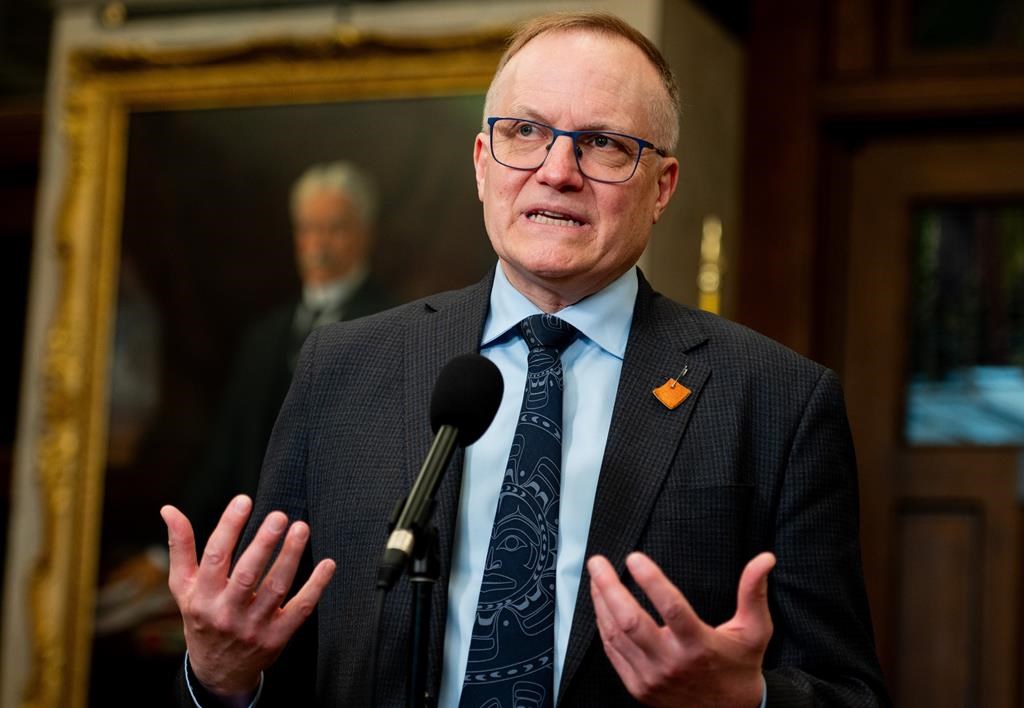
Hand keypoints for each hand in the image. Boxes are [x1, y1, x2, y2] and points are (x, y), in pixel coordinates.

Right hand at [161, 495, 335, 699]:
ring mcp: (254, 626)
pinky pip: (300, 608)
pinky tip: (327, 563)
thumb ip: (181, 547)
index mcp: (203, 597)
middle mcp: (227, 612)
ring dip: (290, 557)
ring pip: (276, 588)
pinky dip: (316, 586)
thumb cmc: (202, 617)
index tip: (244, 500)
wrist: (218, 671)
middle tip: (279, 516)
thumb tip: (169, 509)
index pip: (215, 557)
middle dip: (264, 544)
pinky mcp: (277, 637)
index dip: (229, 527)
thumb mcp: (185, 586)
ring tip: (301, 528)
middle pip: (248, 574)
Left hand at [588, 551, 774, 707]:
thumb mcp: (755, 630)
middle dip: (609, 587)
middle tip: (597, 562)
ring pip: (615, 635)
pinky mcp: (638, 687)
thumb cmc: (740, 666)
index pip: (671, 608)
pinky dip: (603, 626)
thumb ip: (754, 592)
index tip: (634, 557)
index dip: (651, 580)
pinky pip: (613, 652)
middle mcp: (672, 663)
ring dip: (601, 603)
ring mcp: (652, 678)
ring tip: (596, 577)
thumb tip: (764, 559)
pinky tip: (602, 606)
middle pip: (630, 621)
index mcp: (699, 646)